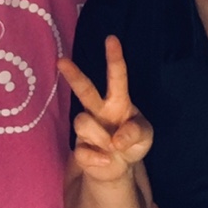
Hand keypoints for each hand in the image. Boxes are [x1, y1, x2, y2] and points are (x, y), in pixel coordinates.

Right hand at [58, 36, 152, 184]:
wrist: (120, 169)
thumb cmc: (132, 142)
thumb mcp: (145, 136)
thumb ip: (136, 133)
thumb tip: (116, 139)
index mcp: (118, 101)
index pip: (117, 76)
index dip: (114, 58)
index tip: (111, 39)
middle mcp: (99, 110)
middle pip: (85, 90)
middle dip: (74, 76)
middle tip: (62, 61)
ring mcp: (87, 128)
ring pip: (83, 123)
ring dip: (102, 139)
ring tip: (113, 148)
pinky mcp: (79, 149)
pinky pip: (84, 152)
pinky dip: (99, 160)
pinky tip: (107, 161)